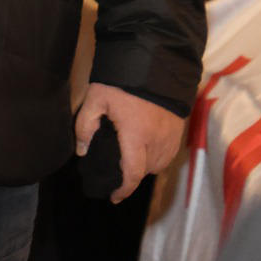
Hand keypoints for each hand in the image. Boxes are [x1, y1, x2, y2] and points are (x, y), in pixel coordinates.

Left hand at [75, 82, 186, 203]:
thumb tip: (82, 151)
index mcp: (136, 135)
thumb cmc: (121, 82)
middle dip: (131, 173)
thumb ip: (85, 126)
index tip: (114, 197)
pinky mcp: (179, 130)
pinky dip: (157, 156)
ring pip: (159, 164)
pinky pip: (168, 154)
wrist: (154, 63)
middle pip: (145, 170)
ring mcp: (171, 136)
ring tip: (129, 156)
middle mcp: (157, 141)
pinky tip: (144, 147)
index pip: (132, 173)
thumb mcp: (95, 99)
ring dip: (145, 165)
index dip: (123, 189)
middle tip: (116, 166)